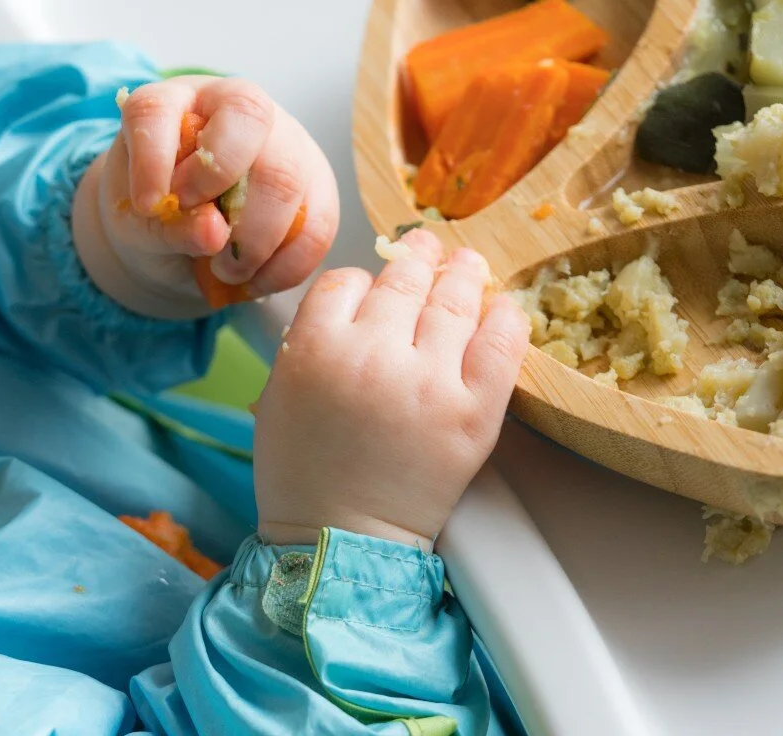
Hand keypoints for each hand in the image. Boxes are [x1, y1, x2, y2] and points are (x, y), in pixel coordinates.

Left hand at [74, 75, 337, 318]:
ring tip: (226, 271)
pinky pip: (318, 222)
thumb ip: (167, 227)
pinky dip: (287, 265)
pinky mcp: (315, 182)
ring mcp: (284, 139)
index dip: (154, 156)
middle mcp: (233, 106)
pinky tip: (256, 281)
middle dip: (220, 183)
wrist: (187, 234)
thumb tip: (214, 233)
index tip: (148, 206)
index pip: (159, 108)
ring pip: (287, 175)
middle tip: (201, 238)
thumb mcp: (139, 226)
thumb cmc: (156, 216)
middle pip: (247, 118)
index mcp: (172, 104)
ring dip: (255, 240)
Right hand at [252, 230, 528, 548]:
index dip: (361, 281)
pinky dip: (505, 318)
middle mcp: (373, 354)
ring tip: (466, 262)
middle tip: (425, 245)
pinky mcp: (474, 411)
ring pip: (452, 301)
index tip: (370, 289)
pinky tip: (502, 307)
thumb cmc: (302, 473)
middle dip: (416, 257)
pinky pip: (501, 345)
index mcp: (316, 347)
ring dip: (462, 273)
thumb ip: (307, 341)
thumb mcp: (277, 394)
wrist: (340, 537)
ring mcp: (429, 381)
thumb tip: (350, 303)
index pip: (346, 282)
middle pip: (402, 281)